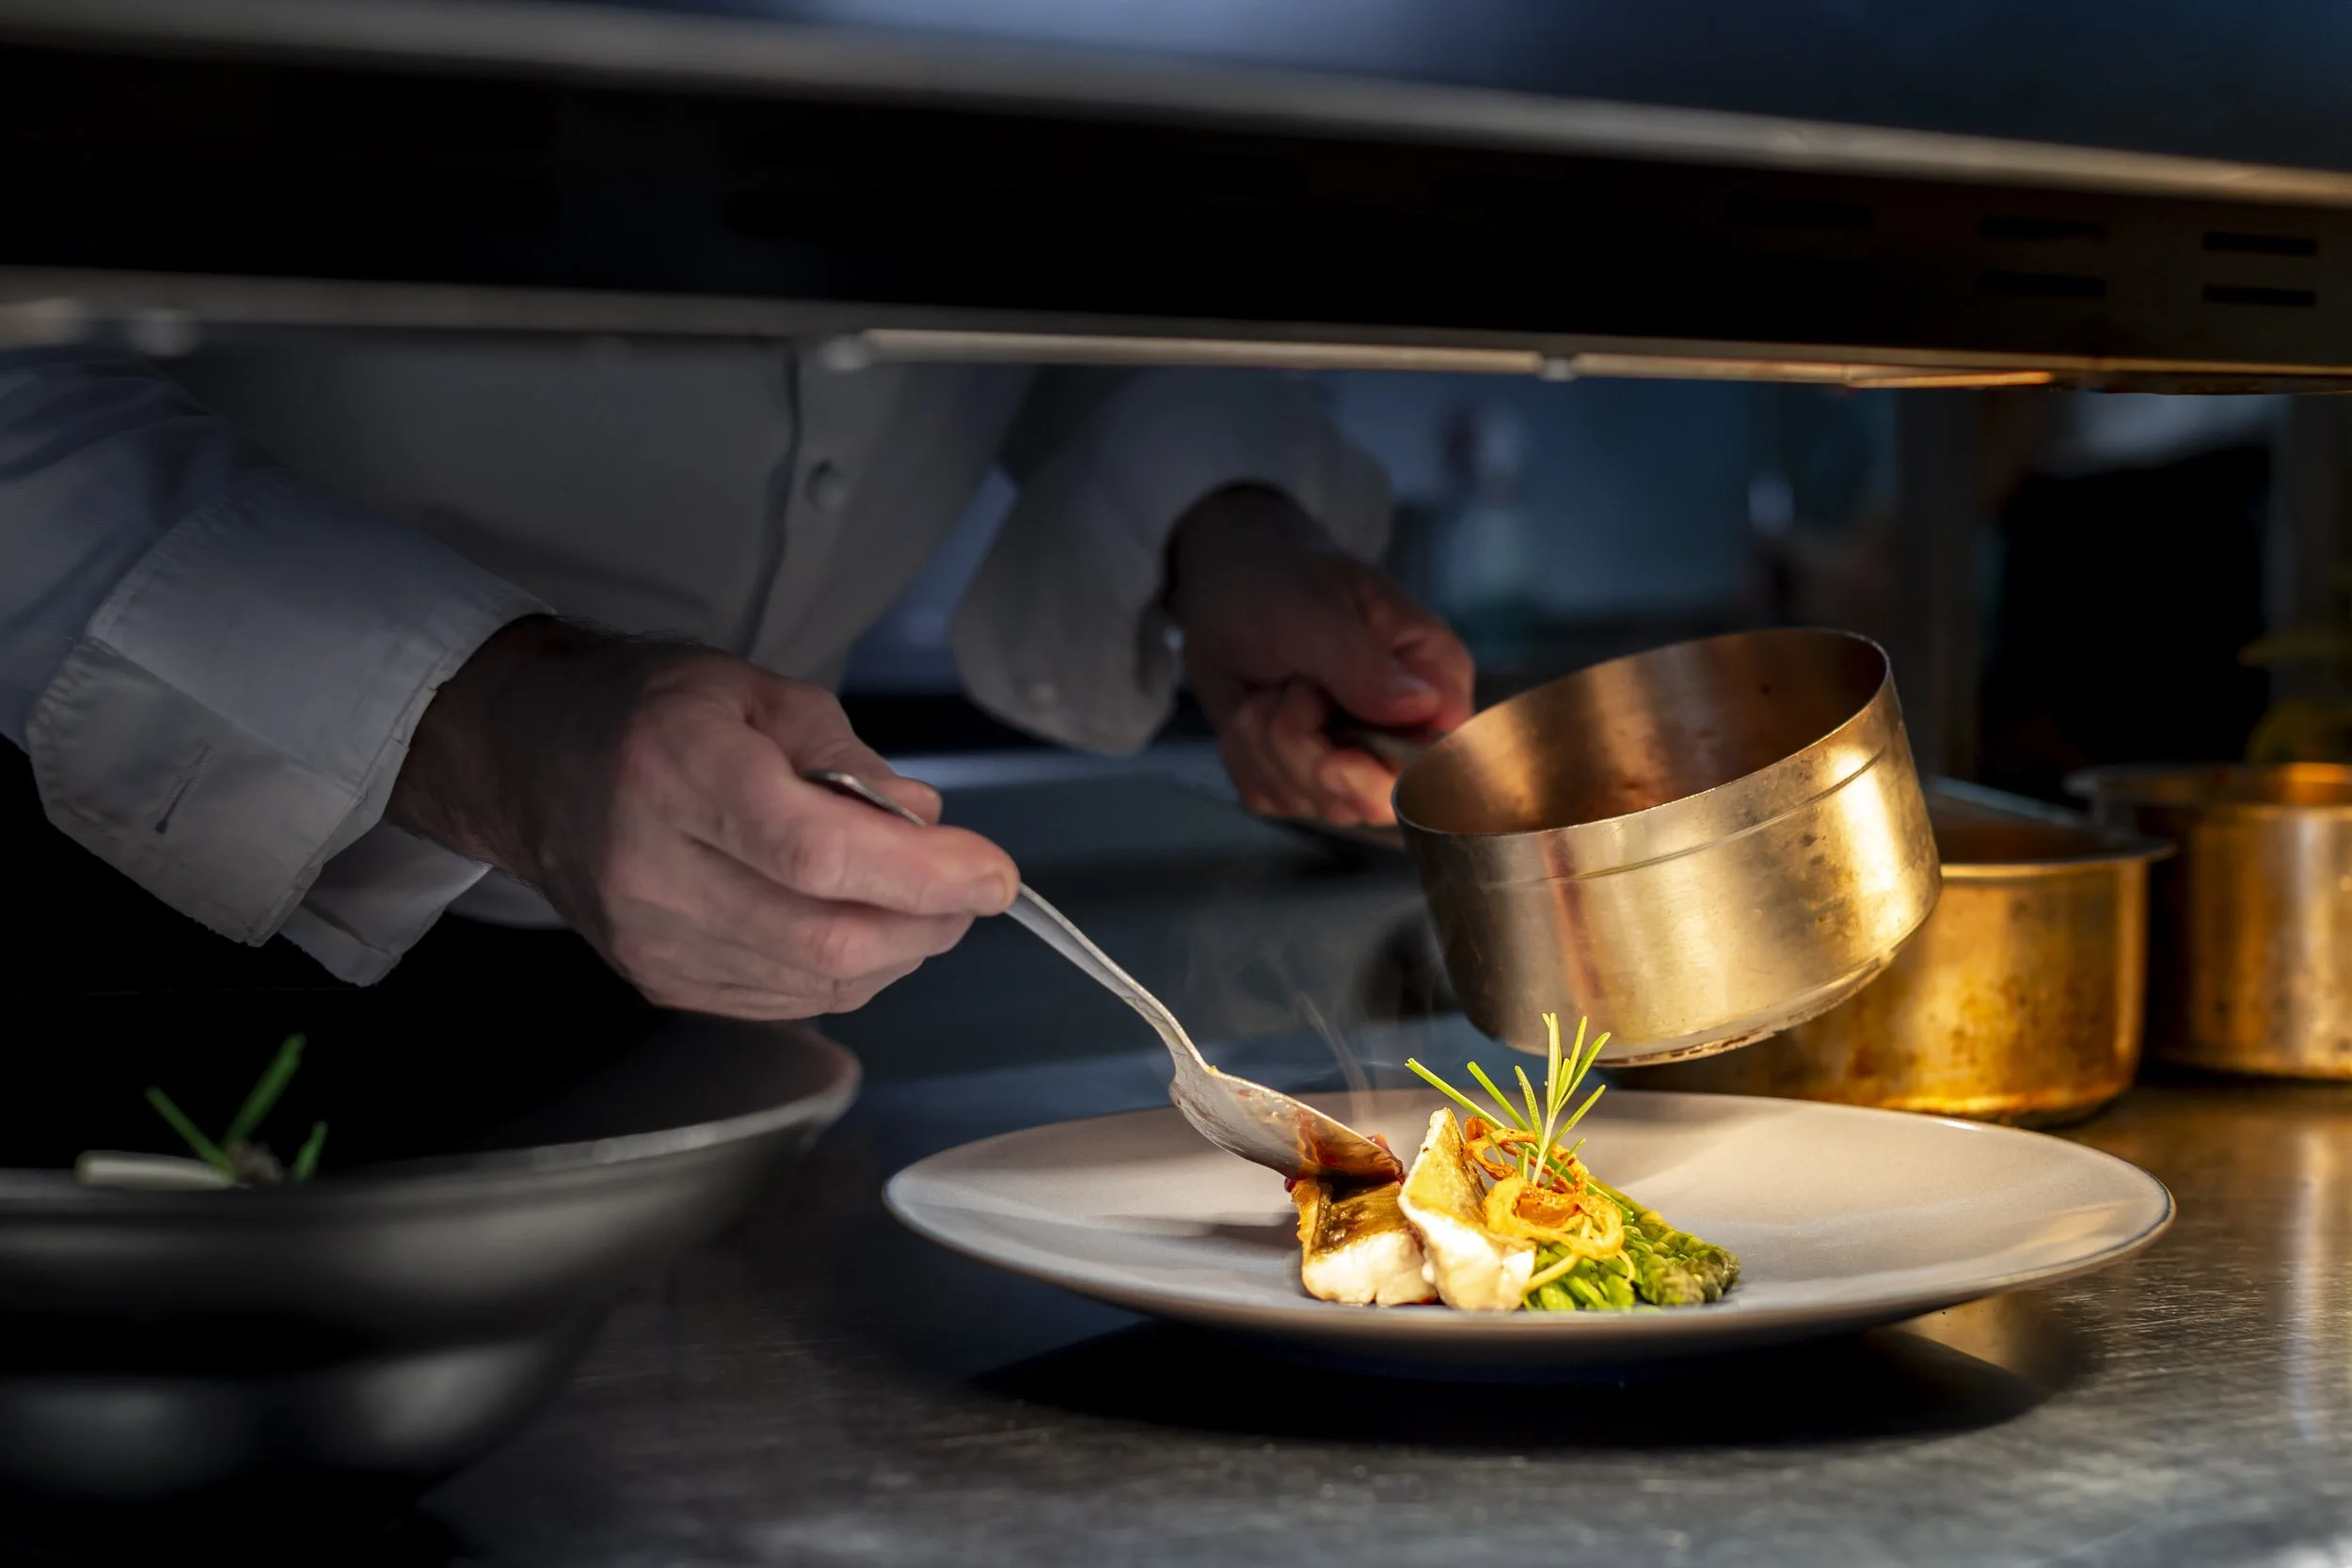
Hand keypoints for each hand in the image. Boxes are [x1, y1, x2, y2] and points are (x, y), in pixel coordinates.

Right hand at [389, 618, 1017, 1018]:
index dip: (922, 876)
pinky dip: (846, 975)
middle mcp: (654, 868)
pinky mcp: (657, 980)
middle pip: (826, 937)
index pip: (820, 855)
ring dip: (897, 951)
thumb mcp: (754, 690)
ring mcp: (651, 939)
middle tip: (969, 889)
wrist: (529, 759)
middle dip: (928, 923)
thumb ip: (849, 757)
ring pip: (815, 983)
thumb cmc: (646, 712)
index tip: (991, 874)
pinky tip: (858, 929)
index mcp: (681, 773)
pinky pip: (784, 1002)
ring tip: (917, 901)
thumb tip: (925, 823)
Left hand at [1164, 487, 1473, 827]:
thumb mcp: (1314, 612)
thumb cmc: (1278, 578)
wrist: (1223, 583)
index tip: (1335, 760)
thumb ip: (1364, 665)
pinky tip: (1250, 709)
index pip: (1445, 764)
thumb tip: (1422, 707)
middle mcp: (1403, 728)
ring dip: (1265, 744)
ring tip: (1266, 686)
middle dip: (1306, 756)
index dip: (1389, 779)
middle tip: (1284, 695)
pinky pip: (1271, 796)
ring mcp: (1352, 757)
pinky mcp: (1301, 772)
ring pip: (1312, 801)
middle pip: (1372, 800)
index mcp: (1433, 679)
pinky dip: (1245, 754)